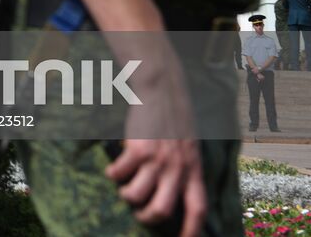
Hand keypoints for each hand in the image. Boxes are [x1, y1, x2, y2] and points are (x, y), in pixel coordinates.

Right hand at [106, 64, 205, 236]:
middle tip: (140, 214)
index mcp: (194, 169)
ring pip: (136, 195)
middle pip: (163, 210)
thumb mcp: (189, 145)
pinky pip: (119, 173)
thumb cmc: (175, 116)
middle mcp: (177, 169)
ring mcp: (157, 160)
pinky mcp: (138, 149)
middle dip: (147, 217)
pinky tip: (112, 169)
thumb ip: (185, 167)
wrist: (162, 88)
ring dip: (126, 196)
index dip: (191, 231)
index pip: (198, 209)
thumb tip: (174, 188)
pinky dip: (112, 174)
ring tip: (123, 188)